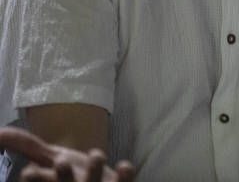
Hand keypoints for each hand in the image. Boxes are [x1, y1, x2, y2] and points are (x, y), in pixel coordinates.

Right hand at [0, 127, 133, 181]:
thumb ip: (27, 146)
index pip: (36, 181)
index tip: (29, 172)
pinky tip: (124, 165)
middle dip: (63, 176)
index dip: (34, 178)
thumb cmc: (71, 175)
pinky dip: (125, 175)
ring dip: (93, 171)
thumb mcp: (50, 159)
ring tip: (96, 155)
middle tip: (62, 163)